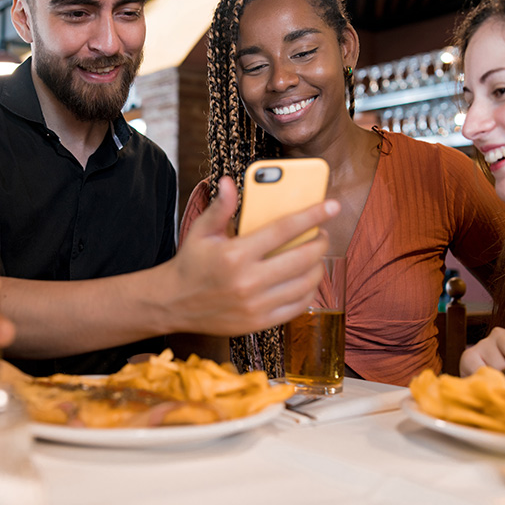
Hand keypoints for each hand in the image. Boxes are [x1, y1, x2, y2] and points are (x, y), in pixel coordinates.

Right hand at [164, 176, 339, 335]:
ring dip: (318, 266)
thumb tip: (229, 182)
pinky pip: (298, 306)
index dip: (312, 215)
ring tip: (314, 256)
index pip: (284, 229)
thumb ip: (220, 207)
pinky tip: (305, 279)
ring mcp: (256, 305)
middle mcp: (248, 282)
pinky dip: (309, 290)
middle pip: (302, 258)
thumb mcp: (201, 232)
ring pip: (305, 283)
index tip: (331, 206)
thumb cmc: (191, 263)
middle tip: (321, 234)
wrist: (173, 303)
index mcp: (235, 255)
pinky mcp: (259, 323)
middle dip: (320, 241)